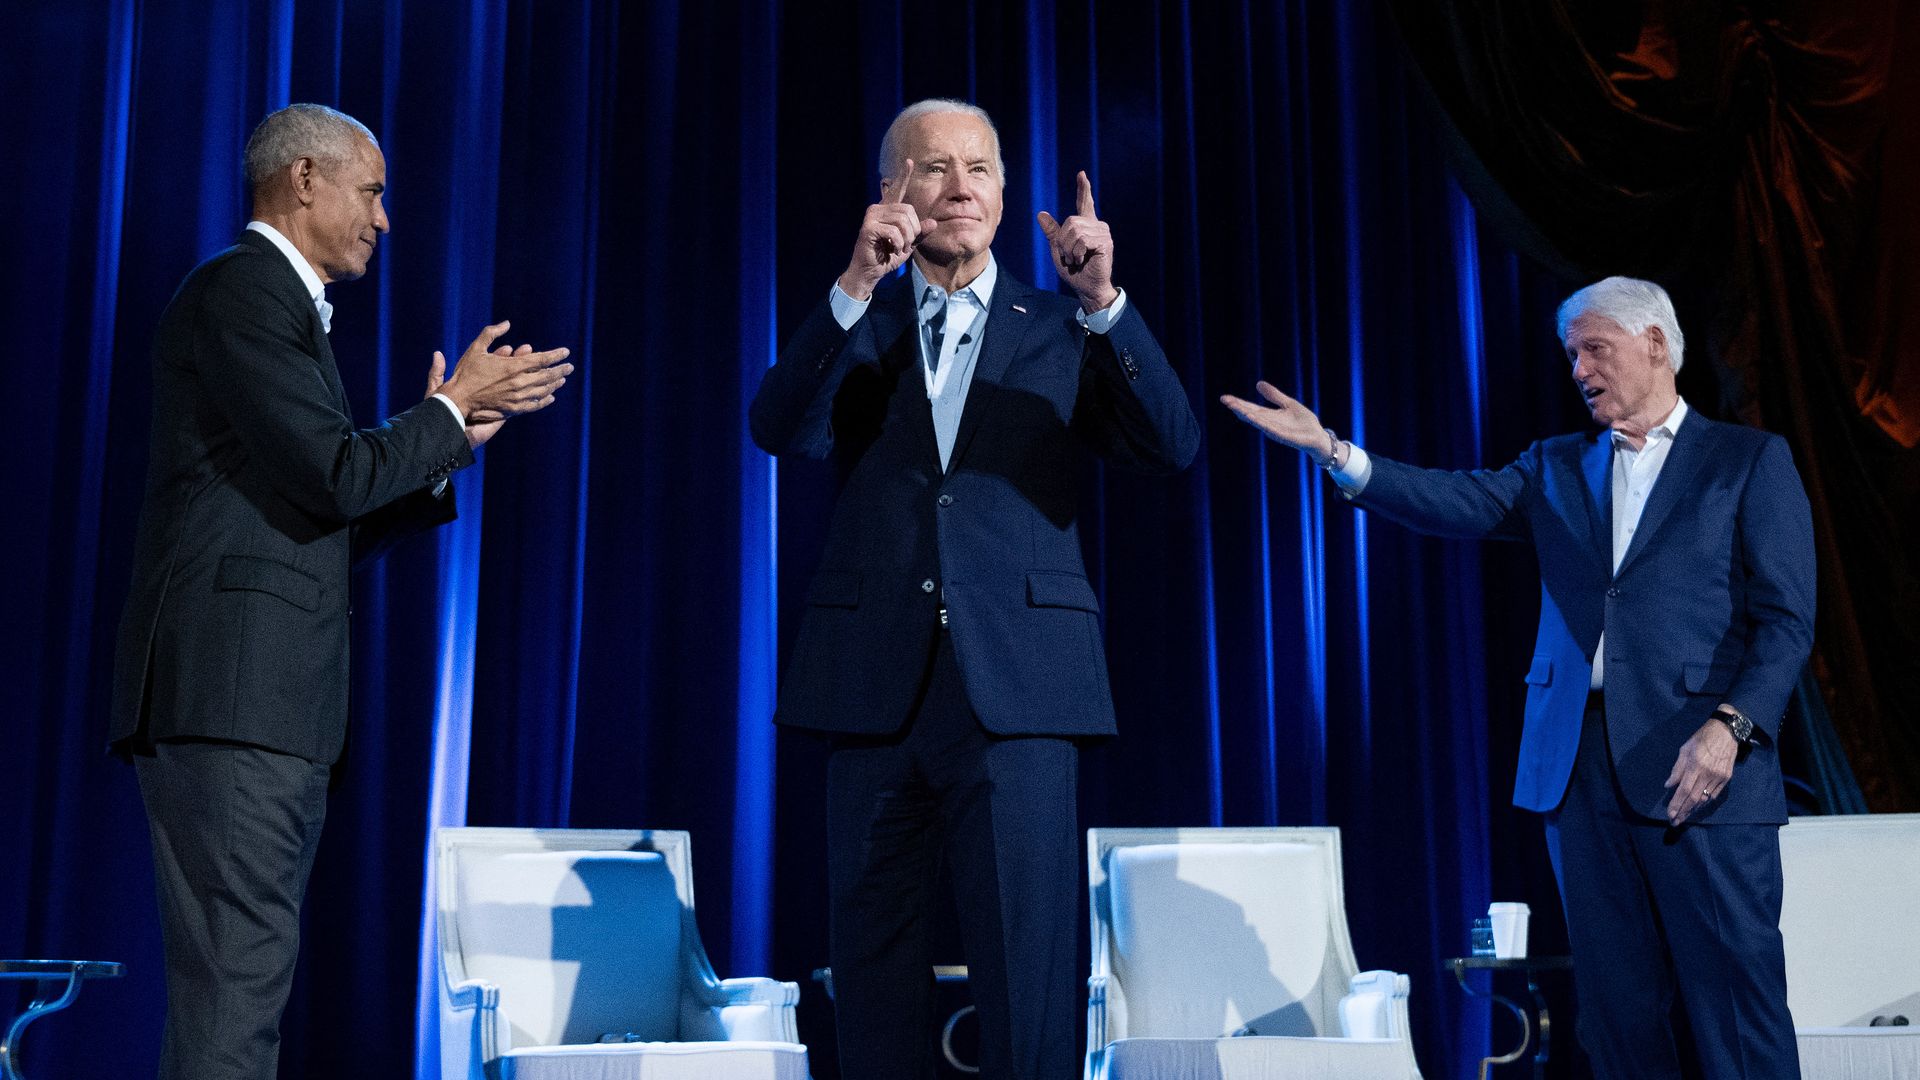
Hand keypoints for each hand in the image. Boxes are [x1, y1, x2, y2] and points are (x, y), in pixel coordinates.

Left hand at [429, 343, 526, 448]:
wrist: (449, 432)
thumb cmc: (440, 412)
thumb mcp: (435, 389)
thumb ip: (436, 373)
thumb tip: (437, 353)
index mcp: (473, 383)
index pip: (490, 365)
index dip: (500, 355)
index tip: (508, 348)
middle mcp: (488, 391)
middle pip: (506, 372)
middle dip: (518, 360)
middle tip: (527, 349)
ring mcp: (498, 402)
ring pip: (517, 384)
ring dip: (527, 374)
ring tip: (536, 364)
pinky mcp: (505, 414)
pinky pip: (522, 403)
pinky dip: (533, 395)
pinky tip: (542, 389)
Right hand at [434, 320, 571, 425]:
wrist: (458, 400)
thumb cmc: (466, 373)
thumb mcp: (476, 348)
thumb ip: (491, 333)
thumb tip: (506, 323)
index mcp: (513, 367)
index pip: (542, 360)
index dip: (556, 355)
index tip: (566, 352)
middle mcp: (519, 383)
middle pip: (547, 376)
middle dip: (560, 370)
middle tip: (570, 367)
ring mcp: (518, 397)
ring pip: (543, 390)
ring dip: (554, 384)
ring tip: (561, 379)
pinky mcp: (513, 409)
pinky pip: (534, 405)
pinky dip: (544, 400)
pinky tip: (550, 397)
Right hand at [839, 158, 934, 298]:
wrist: (870, 272)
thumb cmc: (887, 257)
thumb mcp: (908, 244)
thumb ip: (920, 233)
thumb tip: (933, 222)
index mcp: (887, 210)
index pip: (897, 189)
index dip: (903, 175)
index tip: (909, 161)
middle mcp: (878, 209)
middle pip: (908, 209)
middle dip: (913, 229)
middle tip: (906, 243)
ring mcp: (871, 216)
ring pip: (902, 219)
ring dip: (907, 237)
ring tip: (900, 247)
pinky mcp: (868, 227)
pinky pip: (893, 230)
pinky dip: (898, 242)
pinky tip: (893, 249)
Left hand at [1036, 170, 1117, 312]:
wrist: (1088, 289)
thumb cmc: (1075, 273)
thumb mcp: (1058, 250)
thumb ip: (1052, 232)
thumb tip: (1040, 213)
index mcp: (1086, 226)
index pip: (1084, 203)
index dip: (1083, 189)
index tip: (1081, 174)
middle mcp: (1096, 226)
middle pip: (1070, 222)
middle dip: (1063, 242)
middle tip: (1070, 258)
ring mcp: (1102, 232)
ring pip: (1075, 231)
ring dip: (1069, 249)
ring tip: (1076, 260)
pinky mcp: (1105, 241)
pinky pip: (1082, 240)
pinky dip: (1076, 253)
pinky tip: (1082, 260)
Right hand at [1219, 381, 1340, 463]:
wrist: (1318, 436)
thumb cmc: (1304, 422)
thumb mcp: (1288, 403)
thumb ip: (1274, 395)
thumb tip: (1258, 384)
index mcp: (1269, 416)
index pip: (1250, 408)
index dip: (1238, 403)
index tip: (1224, 398)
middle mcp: (1269, 423)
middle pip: (1250, 414)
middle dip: (1237, 407)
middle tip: (1225, 400)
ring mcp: (1275, 430)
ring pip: (1257, 421)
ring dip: (1246, 414)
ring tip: (1234, 407)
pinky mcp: (1284, 436)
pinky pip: (1270, 429)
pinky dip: (1261, 423)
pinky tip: (1252, 417)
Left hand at [1663, 718, 1737, 825]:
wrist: (1726, 732)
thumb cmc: (1701, 738)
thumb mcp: (1684, 749)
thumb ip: (1677, 769)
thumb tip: (1669, 786)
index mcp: (1695, 766)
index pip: (1684, 790)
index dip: (1676, 804)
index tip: (1670, 816)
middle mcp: (1708, 774)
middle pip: (1694, 799)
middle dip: (1683, 812)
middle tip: (1675, 822)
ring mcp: (1719, 777)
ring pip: (1705, 799)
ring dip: (1693, 809)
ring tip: (1683, 816)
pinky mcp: (1727, 778)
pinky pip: (1714, 795)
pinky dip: (1704, 802)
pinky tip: (1697, 807)